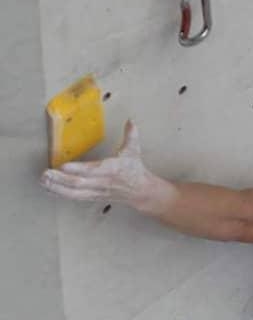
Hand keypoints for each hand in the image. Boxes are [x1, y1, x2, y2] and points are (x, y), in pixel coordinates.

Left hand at [40, 120, 168, 211]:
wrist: (141, 191)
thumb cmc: (134, 171)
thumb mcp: (134, 151)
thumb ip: (131, 136)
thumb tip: (130, 122)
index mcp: (113, 170)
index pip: (94, 170)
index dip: (78, 169)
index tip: (64, 166)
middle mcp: (103, 182)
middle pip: (80, 183)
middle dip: (61, 180)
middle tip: (46, 173)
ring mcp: (97, 191)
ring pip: (75, 192)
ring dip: (57, 187)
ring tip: (44, 181)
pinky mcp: (93, 196)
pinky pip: (75, 197)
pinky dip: (61, 193)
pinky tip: (49, 189)